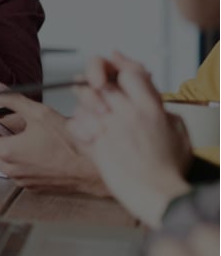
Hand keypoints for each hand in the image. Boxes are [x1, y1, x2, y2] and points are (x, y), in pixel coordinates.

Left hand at [0, 84, 107, 194]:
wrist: (93, 170)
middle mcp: (9, 169)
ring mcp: (19, 179)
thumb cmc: (72, 143)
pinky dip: (2, 159)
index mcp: (7, 151)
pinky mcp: (30, 185)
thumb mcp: (40, 114)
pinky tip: (10, 149)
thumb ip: (13, 99)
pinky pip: (8, 172)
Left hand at [70, 52, 192, 226]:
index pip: (130, 73)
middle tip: (91, 84)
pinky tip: (87, 130)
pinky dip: (78, 124)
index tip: (112, 60)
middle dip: (93, 81)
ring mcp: (110, 128)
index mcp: (152, 108)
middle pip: (101, 82)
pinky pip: (76, 123)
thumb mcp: (179, 134)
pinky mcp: (95, 144)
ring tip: (91, 109)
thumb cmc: (169, 169)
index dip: (119, 66)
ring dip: (84, 101)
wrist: (157, 195)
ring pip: (84, 99)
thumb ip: (164, 112)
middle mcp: (129, 114)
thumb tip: (154, 101)